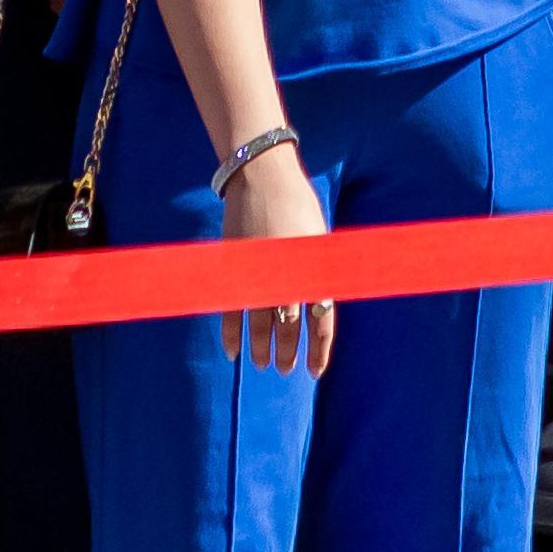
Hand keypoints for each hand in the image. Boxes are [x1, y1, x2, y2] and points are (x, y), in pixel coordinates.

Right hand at [215, 144, 332, 374]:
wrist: (262, 179)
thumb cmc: (298, 206)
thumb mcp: (317, 240)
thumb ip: (318, 274)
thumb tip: (322, 307)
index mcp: (314, 271)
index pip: (321, 322)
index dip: (319, 350)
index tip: (315, 372)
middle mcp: (288, 278)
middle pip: (289, 328)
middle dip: (288, 352)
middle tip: (284, 370)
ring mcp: (259, 275)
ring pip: (260, 325)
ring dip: (261, 348)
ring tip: (263, 365)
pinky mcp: (235, 270)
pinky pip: (231, 310)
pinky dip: (230, 333)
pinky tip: (232, 352)